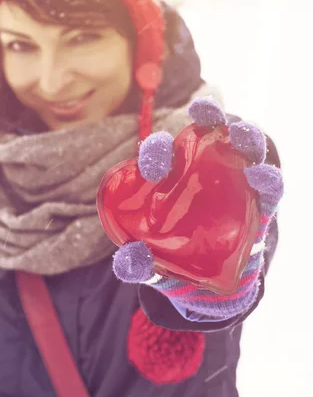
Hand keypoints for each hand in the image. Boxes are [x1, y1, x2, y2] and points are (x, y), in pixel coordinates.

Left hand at [112, 98, 283, 320]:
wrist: (210, 287)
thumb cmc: (176, 260)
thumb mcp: (154, 265)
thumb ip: (139, 263)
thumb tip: (128, 263)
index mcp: (173, 178)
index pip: (163, 154)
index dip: (157, 152)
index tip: (153, 168)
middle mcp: (205, 172)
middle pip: (209, 135)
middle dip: (208, 117)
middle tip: (202, 109)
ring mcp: (235, 185)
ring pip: (243, 150)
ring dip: (245, 136)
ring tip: (241, 132)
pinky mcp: (259, 206)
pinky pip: (268, 189)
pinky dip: (268, 180)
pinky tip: (262, 176)